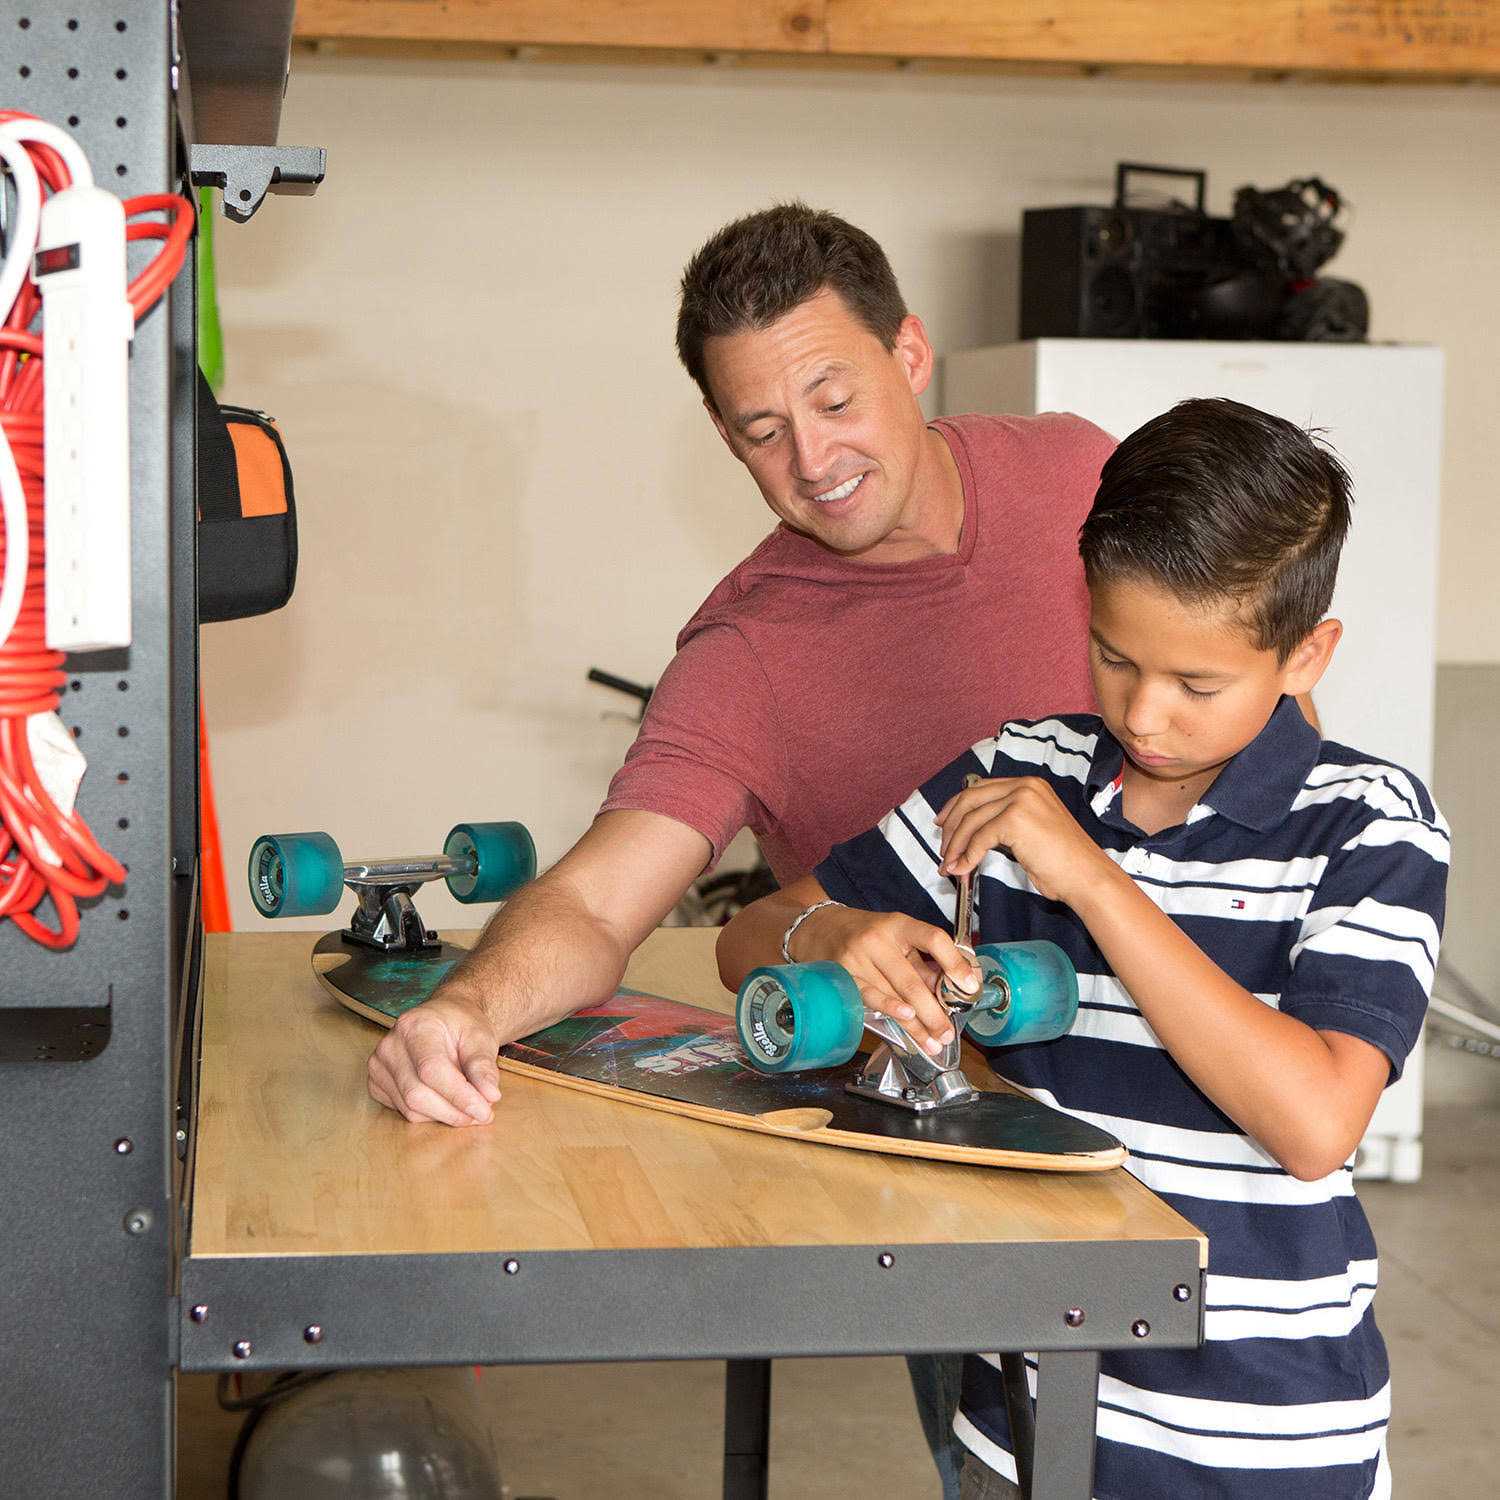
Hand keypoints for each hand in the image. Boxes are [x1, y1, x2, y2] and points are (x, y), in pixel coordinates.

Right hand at [367, 992, 503, 1125]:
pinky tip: (446, 1099)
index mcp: (415, 1026)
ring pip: (411, 1108)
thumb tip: (490, 1095)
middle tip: (483, 1114)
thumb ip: (484, 1066)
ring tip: (469, 1104)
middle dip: (454, 1111)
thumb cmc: (462, 1027)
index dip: (459, 1096)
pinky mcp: (376, 1084)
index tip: (485, 1112)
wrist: (444, 1020)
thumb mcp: (481, 1037)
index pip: (432, 1070)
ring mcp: (379, 1065)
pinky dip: (431, 1114)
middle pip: (417, 1094)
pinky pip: (405, 1111)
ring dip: (445, 1115)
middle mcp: (390, 1045)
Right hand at [793, 904, 980, 1055]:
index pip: (933, 939)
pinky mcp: (844, 976)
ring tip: (933, 1042)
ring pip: (895, 996)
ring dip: (916, 1024)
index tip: (969, 985)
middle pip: (913, 981)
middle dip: (934, 1012)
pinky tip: (906, 1022)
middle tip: (948, 1032)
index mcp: (899, 925)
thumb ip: (922, 961)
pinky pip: (871, 998)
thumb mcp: (896, 937)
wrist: (818, 928)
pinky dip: (890, 1011)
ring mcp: (859, 958)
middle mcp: (879, 940)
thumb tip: (951, 989)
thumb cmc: (866, 933)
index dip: (955, 962)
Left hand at [935, 776, 1113, 904]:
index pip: (981, 788)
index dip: (956, 806)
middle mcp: (1024, 786)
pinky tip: (963, 870)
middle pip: (970, 799)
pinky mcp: (1016, 819)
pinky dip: (967, 856)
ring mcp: (1021, 799)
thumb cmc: (1063, 862)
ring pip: (971, 819)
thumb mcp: (1031, 831)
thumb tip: (969, 833)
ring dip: (955, 846)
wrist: (1086, 876)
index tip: (942, 824)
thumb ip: (1004, 823)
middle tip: (942, 849)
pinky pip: (980, 837)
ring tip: (949, 866)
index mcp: (1029, 785)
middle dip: (951, 826)